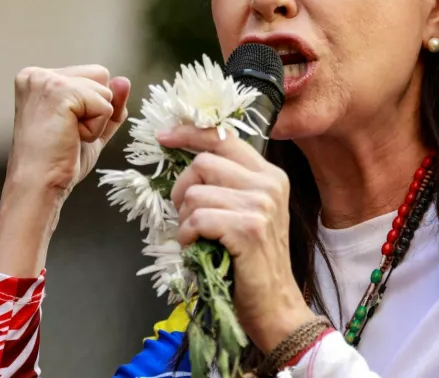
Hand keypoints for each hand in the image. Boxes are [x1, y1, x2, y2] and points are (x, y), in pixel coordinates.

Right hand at [0, 65, 130, 275]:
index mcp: (39, 78)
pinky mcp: (60, 92)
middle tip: (68, 133)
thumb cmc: (57, 162)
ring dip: (97, 120)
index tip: (66, 128)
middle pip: (101, 75)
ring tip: (68, 135)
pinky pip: (105, 105)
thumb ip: (109, 103)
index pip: (93, 75)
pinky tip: (71, 137)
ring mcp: (46, 80)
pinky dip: (96, 128)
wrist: (39, 185)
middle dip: (96, 109)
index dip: (93, 106)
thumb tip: (124, 80)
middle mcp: (38, 74)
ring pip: (105, 90)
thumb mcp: (90, 126)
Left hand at [160, 126, 313, 353]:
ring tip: (200, 238)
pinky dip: (187, 236)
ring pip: (195, 194)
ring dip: (185, 219)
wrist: (274, 304)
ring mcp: (261, 205)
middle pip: (202, 164)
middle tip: (188, 215)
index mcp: (269, 175)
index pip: (224, 137)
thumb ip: (228, 183)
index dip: (190, 134)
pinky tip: (198, 248)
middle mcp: (268, 184)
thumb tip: (189, 160)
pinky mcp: (248, 228)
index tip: (165, 137)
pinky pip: (196, 219)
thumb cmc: (252, 261)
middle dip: (183, 189)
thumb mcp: (248, 212)